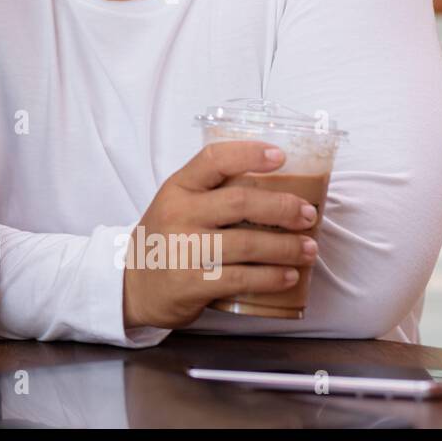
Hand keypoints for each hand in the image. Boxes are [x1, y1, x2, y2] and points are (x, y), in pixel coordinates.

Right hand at [121, 141, 320, 329]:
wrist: (133, 286)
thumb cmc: (166, 241)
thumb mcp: (176, 206)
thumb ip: (212, 193)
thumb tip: (276, 187)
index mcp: (177, 188)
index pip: (214, 159)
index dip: (249, 154)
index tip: (281, 156)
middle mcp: (178, 214)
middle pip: (240, 203)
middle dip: (283, 208)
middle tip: (307, 214)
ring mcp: (183, 249)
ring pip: (248, 243)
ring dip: (287, 247)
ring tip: (308, 249)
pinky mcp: (192, 282)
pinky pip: (243, 278)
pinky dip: (273, 277)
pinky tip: (289, 275)